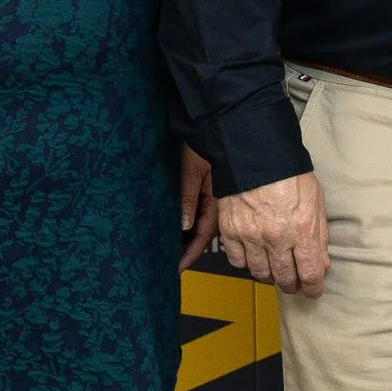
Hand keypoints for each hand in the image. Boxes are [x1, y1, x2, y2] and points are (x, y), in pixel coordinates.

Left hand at [177, 144, 219, 269]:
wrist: (220, 121)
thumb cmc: (208, 140)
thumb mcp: (192, 169)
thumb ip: (188, 197)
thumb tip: (184, 226)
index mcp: (216, 200)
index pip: (201, 236)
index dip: (189, 254)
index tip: (176, 269)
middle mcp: (218, 202)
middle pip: (202, 235)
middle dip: (188, 251)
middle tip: (170, 267)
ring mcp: (216, 197)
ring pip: (203, 226)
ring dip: (190, 240)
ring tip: (172, 253)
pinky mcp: (212, 190)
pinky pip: (203, 214)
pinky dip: (192, 226)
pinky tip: (181, 231)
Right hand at [217, 171, 329, 297]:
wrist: (256, 154)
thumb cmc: (289, 173)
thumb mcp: (316, 201)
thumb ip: (319, 235)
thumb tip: (322, 263)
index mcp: (302, 229)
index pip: (310, 273)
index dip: (313, 288)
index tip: (314, 291)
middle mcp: (276, 238)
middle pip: (285, 278)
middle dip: (292, 285)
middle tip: (294, 283)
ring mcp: (251, 236)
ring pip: (260, 274)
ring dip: (270, 275)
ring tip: (275, 269)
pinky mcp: (231, 232)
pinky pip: (238, 261)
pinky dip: (246, 263)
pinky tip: (254, 255)